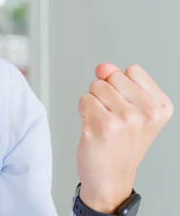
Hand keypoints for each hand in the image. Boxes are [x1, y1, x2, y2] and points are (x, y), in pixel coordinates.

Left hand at [76, 63, 172, 212]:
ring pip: (96, 86)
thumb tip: (103, 66)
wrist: (111, 177)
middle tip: (112, 117)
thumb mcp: (132, 109)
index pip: (132, 70)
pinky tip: (93, 128)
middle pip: (111, 76)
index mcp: (160, 107)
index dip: (122, 85)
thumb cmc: (121, 143)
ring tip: (103, 123)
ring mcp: (124, 120)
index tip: (126, 106)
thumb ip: (118, 81)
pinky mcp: (101, 126)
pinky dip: (84, 112)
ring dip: (94, 102)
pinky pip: (84, 100)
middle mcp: (146, 113)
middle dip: (106, 92)